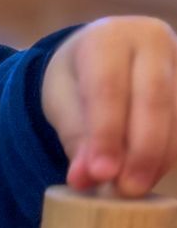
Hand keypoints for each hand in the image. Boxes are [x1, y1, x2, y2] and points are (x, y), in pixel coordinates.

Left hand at [41, 16, 176, 194]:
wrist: (101, 57)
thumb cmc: (77, 80)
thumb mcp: (62, 102)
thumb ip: (76, 137)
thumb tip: (85, 180)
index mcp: (108, 37)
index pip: (108, 88)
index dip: (106, 134)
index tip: (101, 174)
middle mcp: (151, 40)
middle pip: (153, 98)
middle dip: (141, 150)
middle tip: (126, 189)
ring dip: (160, 157)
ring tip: (136, 187)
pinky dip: (171, 152)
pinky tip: (153, 174)